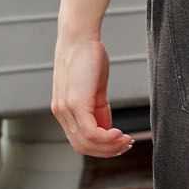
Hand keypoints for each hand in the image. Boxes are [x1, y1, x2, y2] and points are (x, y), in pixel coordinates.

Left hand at [51, 32, 133, 157]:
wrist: (79, 37)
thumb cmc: (87, 58)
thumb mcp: (94, 89)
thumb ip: (98, 109)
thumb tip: (107, 129)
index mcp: (64, 111)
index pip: (80, 142)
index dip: (101, 148)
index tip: (121, 143)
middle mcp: (61, 113)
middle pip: (82, 147)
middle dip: (107, 151)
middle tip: (127, 144)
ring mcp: (66, 109)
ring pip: (87, 143)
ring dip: (110, 146)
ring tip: (126, 139)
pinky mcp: (75, 104)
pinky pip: (90, 132)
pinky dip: (107, 138)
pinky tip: (119, 133)